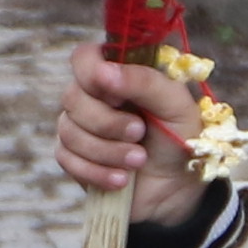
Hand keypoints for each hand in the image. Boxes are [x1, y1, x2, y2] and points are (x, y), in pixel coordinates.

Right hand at [54, 44, 209, 232]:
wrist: (178, 188)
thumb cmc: (181, 139)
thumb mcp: (175, 105)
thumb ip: (144, 81)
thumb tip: (104, 72)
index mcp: (118, 76)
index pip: (84, 58)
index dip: (91, 73)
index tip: (115, 95)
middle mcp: (93, 98)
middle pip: (73, 97)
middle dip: (107, 122)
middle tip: (139, 133)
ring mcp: (79, 127)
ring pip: (69, 131)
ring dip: (106, 151)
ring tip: (138, 161)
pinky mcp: (73, 157)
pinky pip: (67, 159)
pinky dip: (96, 171)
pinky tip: (121, 179)